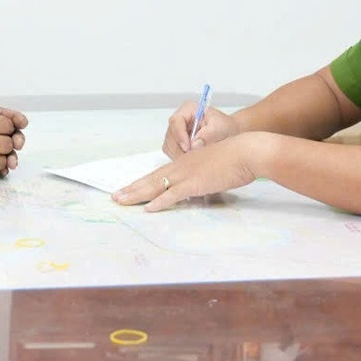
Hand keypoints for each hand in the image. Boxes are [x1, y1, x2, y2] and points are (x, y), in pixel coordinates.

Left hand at [114, 135, 260, 211]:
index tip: (129, 189)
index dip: (142, 182)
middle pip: (151, 179)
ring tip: (121, 201)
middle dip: (131, 189)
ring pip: (156, 186)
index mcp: (185, 162)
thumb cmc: (235, 159)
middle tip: (115, 197)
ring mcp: (186, 174)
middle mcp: (181, 167)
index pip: (158, 174)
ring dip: (137, 194)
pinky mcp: (195, 183)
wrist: (246, 152)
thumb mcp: (213, 167)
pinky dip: (159, 202)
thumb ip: (202, 177)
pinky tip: (148, 208)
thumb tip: (197, 189)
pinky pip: (173, 194)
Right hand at [163, 101, 239, 158]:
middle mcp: (180, 120)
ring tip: (196, 157)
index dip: (179, 135)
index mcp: (188, 109)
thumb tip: (194, 144)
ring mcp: (176, 132)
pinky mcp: (176, 143)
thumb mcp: (220, 127)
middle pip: (170, 135)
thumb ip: (208, 135)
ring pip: (169, 145)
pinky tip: (192, 158)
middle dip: (180, 148)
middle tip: (193, 156)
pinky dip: (180, 157)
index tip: (188, 147)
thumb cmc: (225, 126)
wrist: (228, 133)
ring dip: (180, 154)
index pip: (176, 121)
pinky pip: (172, 152)